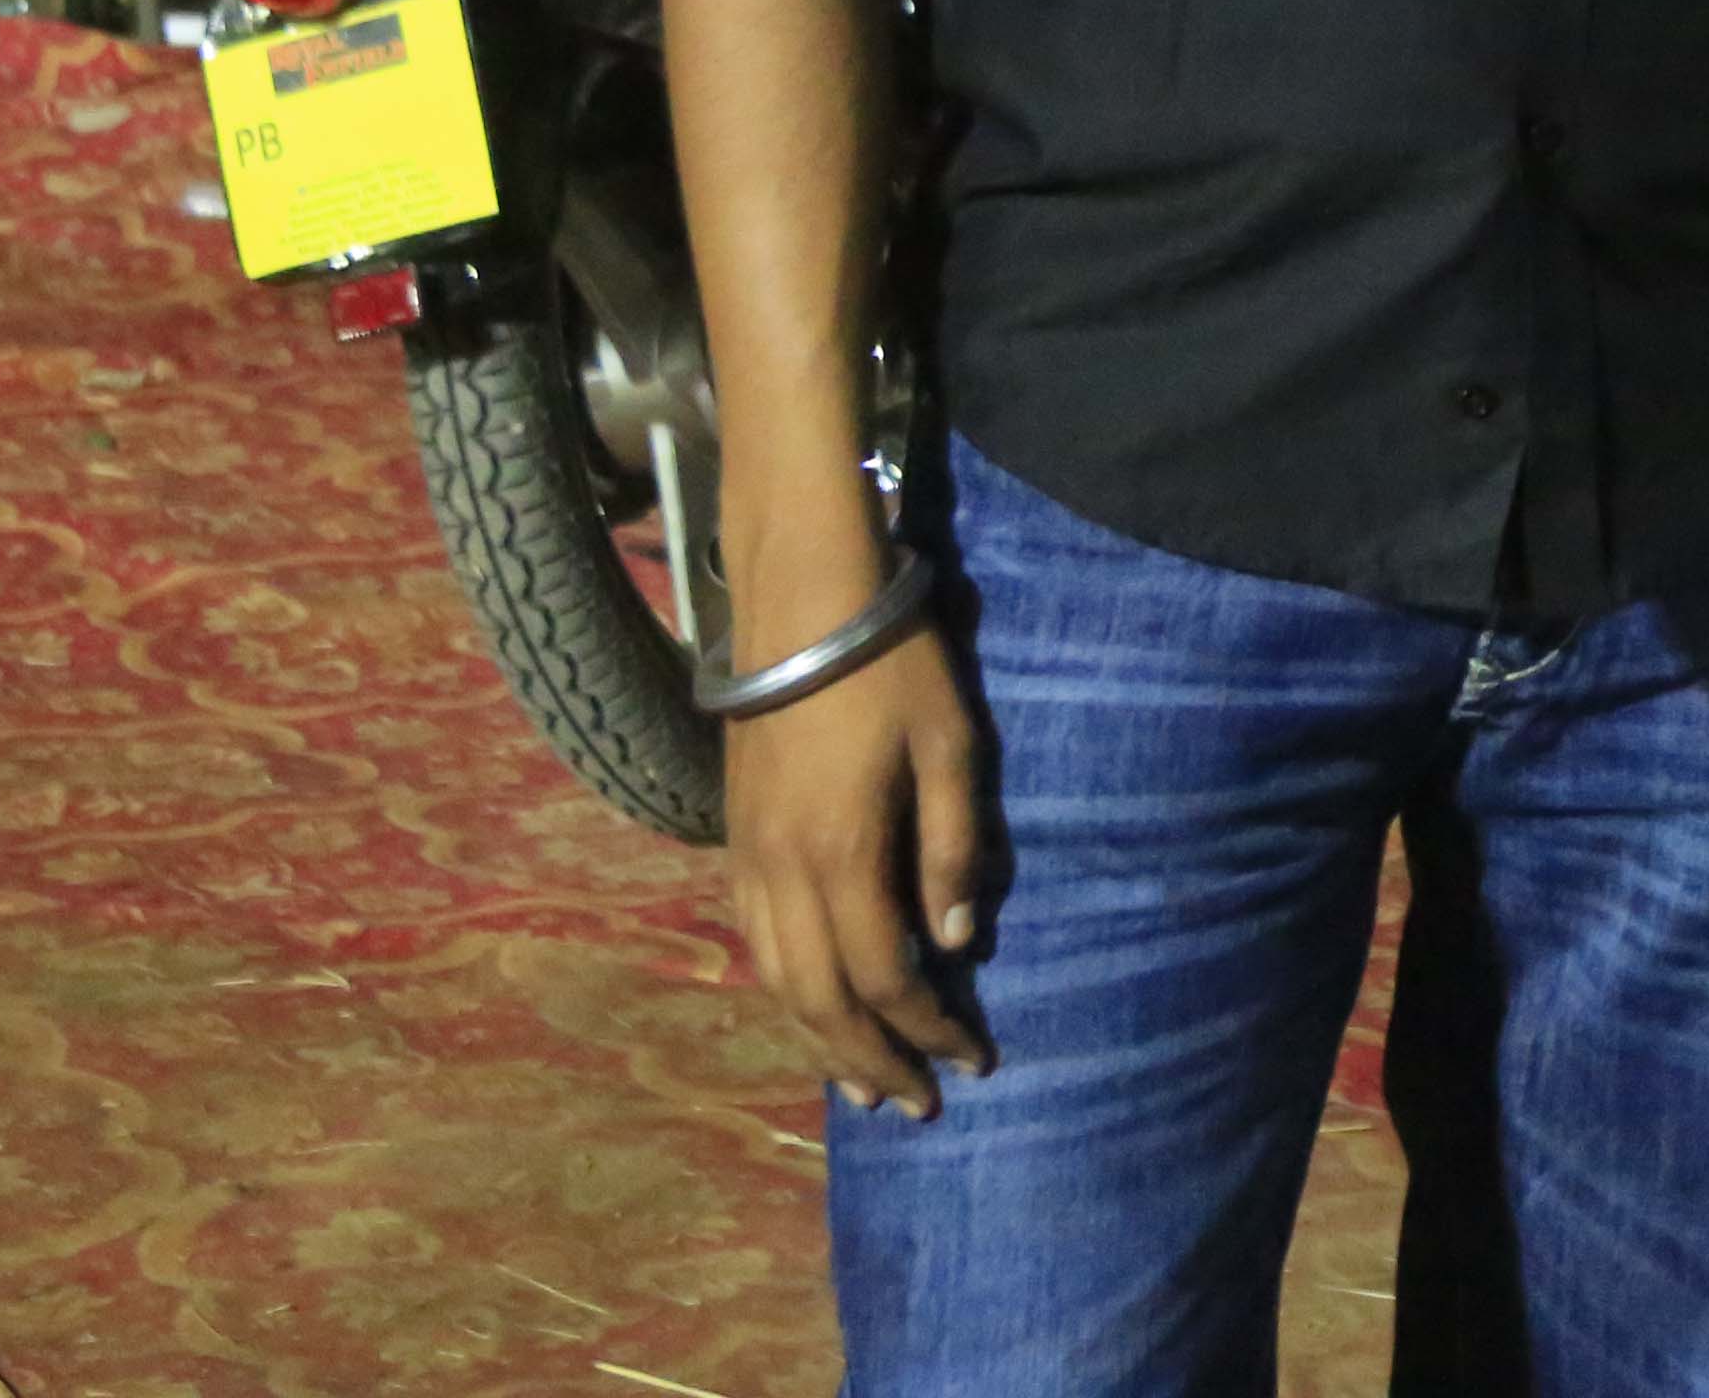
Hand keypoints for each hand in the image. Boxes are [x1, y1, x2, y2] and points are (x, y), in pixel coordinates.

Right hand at [722, 586, 1000, 1118]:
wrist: (802, 603)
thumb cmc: (893, 666)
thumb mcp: (950, 749)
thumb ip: (952, 850)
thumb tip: (958, 944)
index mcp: (842, 854)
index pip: (888, 975)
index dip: (931, 1027)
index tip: (975, 1059)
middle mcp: (783, 872)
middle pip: (822, 999)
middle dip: (873, 1059)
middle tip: (918, 1105)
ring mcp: (748, 858)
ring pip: (777, 980)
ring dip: (821, 1040)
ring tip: (864, 1084)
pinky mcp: (734, 839)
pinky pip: (754, 941)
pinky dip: (785, 990)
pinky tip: (812, 1006)